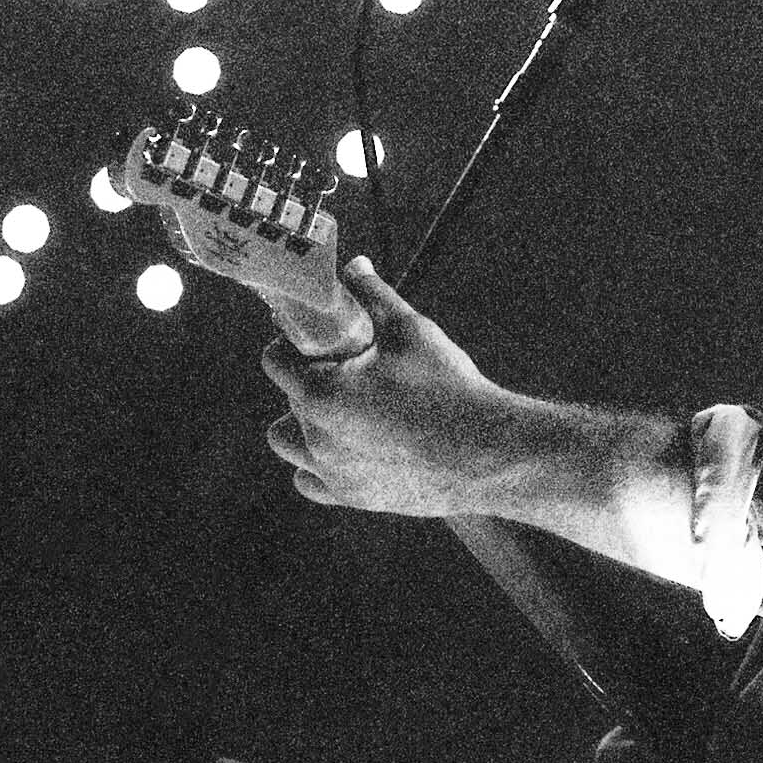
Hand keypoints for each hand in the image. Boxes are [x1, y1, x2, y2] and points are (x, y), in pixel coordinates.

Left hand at [263, 256, 508, 518]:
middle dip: (304, 381)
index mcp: (319, 394)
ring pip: (288, 446)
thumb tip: (355, 265)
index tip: (315, 337)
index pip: (274, 362)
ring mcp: (332, 473)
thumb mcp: (409, 328)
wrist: (488, 452)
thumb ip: (371, 294)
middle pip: (284, 401)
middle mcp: (316, 438)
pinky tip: (346, 446)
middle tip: (342, 370)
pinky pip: (310, 481)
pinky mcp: (353, 497)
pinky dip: (318, 464)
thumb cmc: (448, 387)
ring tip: (339, 410)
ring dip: (302, 425)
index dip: (291, 343)